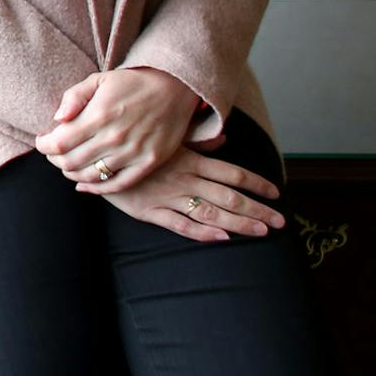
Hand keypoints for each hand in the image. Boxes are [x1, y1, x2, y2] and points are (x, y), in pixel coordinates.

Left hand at [34, 66, 201, 192]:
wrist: (175, 87)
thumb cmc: (133, 82)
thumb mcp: (100, 79)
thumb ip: (74, 97)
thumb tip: (57, 119)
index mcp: (99, 116)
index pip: (59, 143)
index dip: (45, 146)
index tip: (43, 141)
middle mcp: (114, 138)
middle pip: (71, 162)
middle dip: (55, 160)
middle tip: (54, 154)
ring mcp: (132, 153)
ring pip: (91, 176)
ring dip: (72, 174)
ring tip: (67, 166)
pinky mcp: (148, 163)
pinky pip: (117, 185)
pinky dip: (97, 188)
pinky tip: (85, 184)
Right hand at [80, 145, 285, 241]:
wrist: (94, 155)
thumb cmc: (133, 144)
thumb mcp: (168, 139)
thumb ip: (198, 143)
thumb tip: (224, 139)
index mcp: (190, 160)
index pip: (231, 172)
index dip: (256, 183)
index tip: (276, 192)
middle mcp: (184, 179)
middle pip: (228, 196)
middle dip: (257, 209)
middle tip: (281, 221)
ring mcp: (168, 196)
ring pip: (210, 212)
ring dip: (238, 222)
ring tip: (261, 231)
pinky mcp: (150, 211)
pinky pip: (180, 223)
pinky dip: (202, 231)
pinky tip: (222, 237)